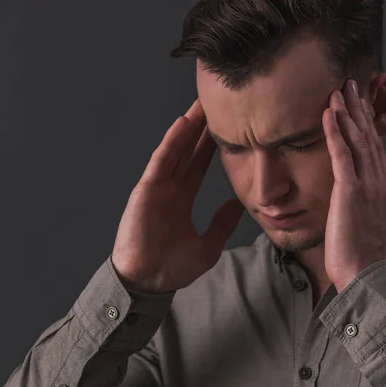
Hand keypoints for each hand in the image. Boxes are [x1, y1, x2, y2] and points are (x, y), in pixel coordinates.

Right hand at [111, 99, 244, 293]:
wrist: (149, 282)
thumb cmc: (172, 268)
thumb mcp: (208, 246)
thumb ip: (222, 223)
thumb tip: (238, 204)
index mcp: (181, 199)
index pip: (198, 165)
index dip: (211, 146)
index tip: (226, 127)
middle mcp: (169, 189)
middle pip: (187, 151)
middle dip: (201, 129)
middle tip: (215, 104)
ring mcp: (157, 187)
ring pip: (175, 150)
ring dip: (188, 127)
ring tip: (202, 104)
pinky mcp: (146, 189)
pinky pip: (161, 160)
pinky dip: (172, 141)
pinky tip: (183, 124)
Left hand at [322, 80, 385, 291]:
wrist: (364, 274)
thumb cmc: (361, 253)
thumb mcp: (367, 220)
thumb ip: (363, 200)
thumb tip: (353, 192)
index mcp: (383, 186)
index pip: (374, 146)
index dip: (366, 122)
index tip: (359, 103)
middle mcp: (379, 180)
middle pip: (369, 136)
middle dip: (359, 108)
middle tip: (350, 85)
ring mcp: (367, 184)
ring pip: (358, 139)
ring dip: (347, 112)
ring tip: (338, 89)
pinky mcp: (351, 191)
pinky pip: (342, 153)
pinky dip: (335, 131)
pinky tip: (328, 113)